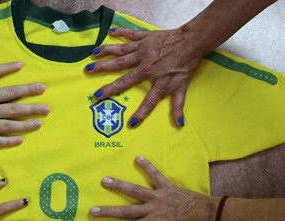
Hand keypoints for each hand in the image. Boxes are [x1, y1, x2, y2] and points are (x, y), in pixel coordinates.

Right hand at [85, 27, 203, 127]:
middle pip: (124, 77)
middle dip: (109, 86)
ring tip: (92, 58)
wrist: (192, 41)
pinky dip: (121, 33)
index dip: (141, 114)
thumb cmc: (185, 64)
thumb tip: (179, 124)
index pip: (148, 101)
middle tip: (94, 93)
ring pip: (121, 54)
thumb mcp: (182, 87)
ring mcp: (143, 50)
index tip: (130, 124)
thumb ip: (178, 106)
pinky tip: (110, 32)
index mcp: (155, 79)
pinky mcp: (145, 38)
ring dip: (106, 56)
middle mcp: (146, 66)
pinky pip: (130, 35)